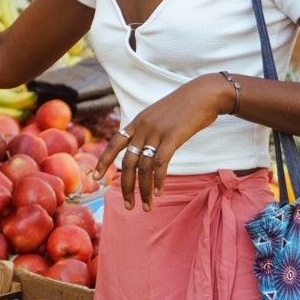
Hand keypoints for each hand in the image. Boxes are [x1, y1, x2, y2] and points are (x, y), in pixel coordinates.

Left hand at [92, 74, 232, 210]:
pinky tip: (158, 192)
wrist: (204, 94)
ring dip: (143, 190)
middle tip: (128, 205)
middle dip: (126, 186)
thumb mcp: (158, 116)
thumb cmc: (184, 107)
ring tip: (146, 206)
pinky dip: (158, 180)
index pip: (114, 143)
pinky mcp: (173, 137)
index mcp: (137, 122)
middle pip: (127, 162)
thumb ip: (148, 131)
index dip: (104, 161)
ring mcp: (157, 132)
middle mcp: (143, 128)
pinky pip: (160, 163)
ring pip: (144, 167)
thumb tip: (143, 148)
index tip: (95, 177)